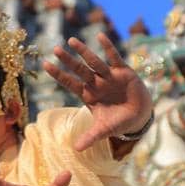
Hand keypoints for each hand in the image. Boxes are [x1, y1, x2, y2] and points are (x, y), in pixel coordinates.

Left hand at [43, 32, 151, 150]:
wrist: (139, 116)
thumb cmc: (118, 121)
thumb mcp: (104, 129)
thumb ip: (91, 137)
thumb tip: (76, 149)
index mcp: (88, 95)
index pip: (69, 83)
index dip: (58, 74)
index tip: (45, 64)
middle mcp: (95, 83)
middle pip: (79, 70)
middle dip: (67, 60)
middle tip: (54, 49)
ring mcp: (108, 76)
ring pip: (94, 62)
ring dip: (83, 51)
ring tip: (71, 40)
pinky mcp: (123, 72)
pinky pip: (114, 58)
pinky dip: (108, 47)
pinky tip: (100, 35)